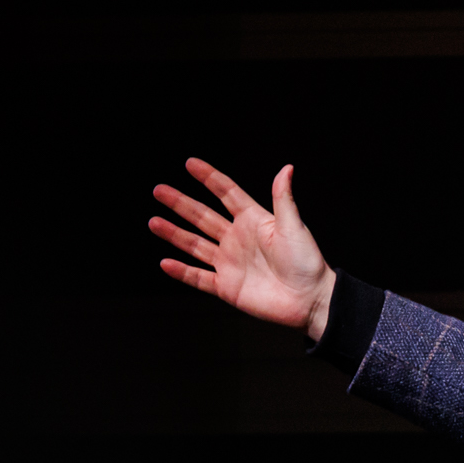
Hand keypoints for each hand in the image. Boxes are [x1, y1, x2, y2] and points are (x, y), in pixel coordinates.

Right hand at [150, 158, 335, 338]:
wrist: (310, 299)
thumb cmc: (307, 262)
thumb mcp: (294, 227)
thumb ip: (283, 198)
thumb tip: (286, 168)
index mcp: (253, 221)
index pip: (226, 194)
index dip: (209, 178)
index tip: (190, 163)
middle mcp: (237, 239)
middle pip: (202, 217)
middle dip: (180, 203)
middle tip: (159, 190)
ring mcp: (230, 263)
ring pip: (195, 245)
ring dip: (174, 234)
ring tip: (153, 222)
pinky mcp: (227, 287)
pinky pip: (198, 278)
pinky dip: (181, 271)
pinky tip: (165, 262)